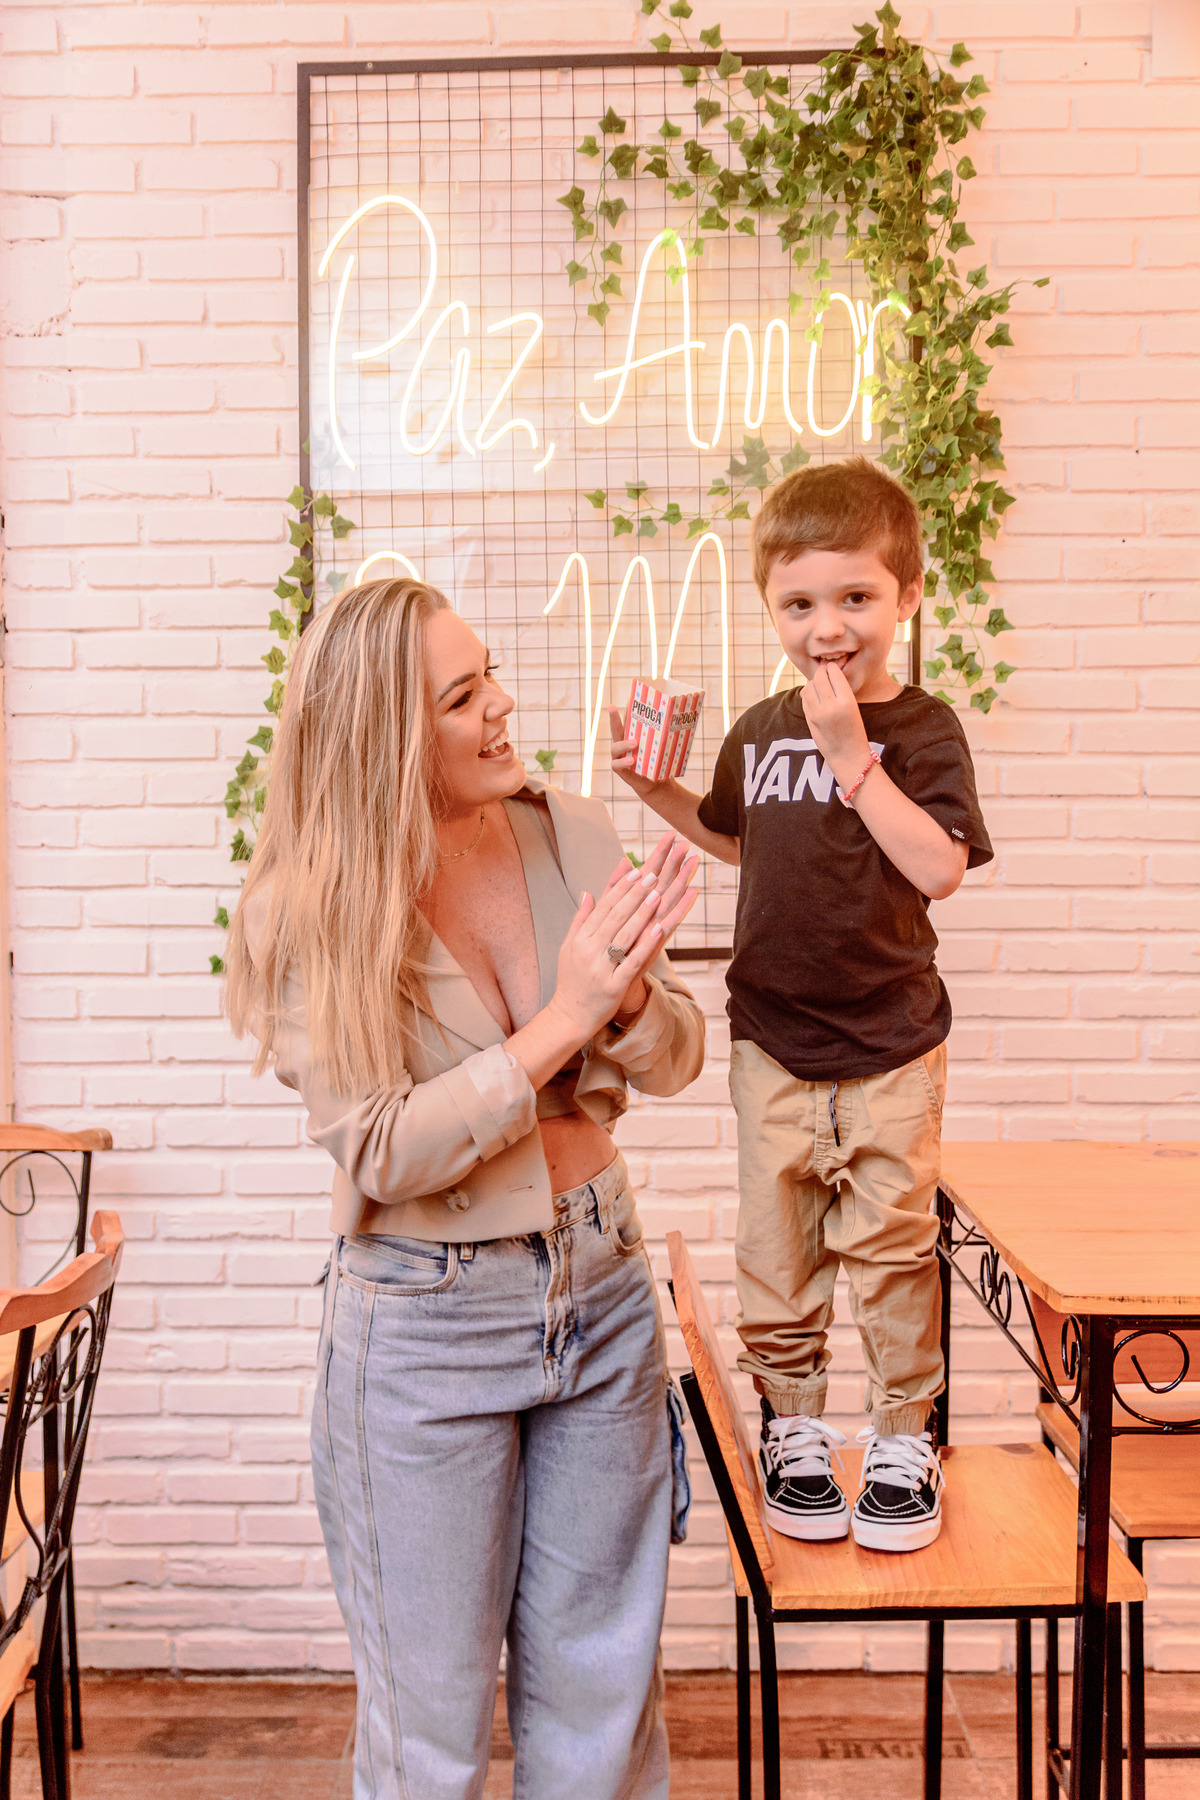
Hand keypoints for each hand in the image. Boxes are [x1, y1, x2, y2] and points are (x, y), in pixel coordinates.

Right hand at [549, 836, 698, 1039]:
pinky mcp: (613, 987)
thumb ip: (580, 920)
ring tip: (658, 894)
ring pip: (624, 936)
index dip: (620, 888)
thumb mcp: (569, 948)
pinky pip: (631, 962)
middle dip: (634, 894)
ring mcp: (601, 969)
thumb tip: (588, 892)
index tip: (635, 870)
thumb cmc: (571, 981)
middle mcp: (588, 951)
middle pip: (614, 917)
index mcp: (579, 940)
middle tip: (651, 875)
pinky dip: (645, 945)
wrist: (569, 1017)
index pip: (602, 908)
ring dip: (642, 913)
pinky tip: (659, 929)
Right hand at [608, 705, 666, 798]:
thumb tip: (680, 724)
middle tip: (611, 707)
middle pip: (615, 728)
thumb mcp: (661, 749)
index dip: (627, 708)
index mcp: (632, 736)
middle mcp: (622, 744)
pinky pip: (617, 764)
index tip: (630, 696)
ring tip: (635, 743)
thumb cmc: (657, 763)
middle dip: (613, 717)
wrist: (655, 782)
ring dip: (624, 744)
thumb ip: (664, 738)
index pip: (629, 720)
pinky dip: (623, 762)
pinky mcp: (619, 768)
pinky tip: (631, 760)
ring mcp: (618, 756)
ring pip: (615, 747)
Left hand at [800, 662, 870, 782]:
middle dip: (821, 672)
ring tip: (819, 684)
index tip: (832, 666)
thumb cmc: (854, 730)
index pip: (834, 674)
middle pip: (819, 677)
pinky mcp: (810, 719)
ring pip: (809, 686)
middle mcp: (831, 706)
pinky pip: (805, 698)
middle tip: (824, 671)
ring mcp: (818, 713)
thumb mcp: (853, 707)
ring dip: (813, 682)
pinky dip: (808, 693)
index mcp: (847, 701)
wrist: (847, 755)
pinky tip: (815, 695)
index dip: (832, 667)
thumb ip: (840, 690)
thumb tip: (825, 672)